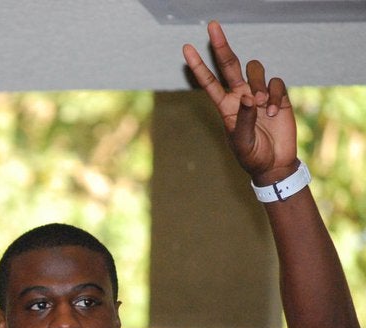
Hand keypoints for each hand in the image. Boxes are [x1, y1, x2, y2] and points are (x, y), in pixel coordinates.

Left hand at [183, 21, 297, 183]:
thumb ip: (243, 120)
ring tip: (263, 107)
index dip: (198, 65)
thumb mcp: (242, 142)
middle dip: (221, 45)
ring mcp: (259, 94)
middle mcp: (240, 96)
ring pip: (255, 70)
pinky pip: (276, 84)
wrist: (274, 165)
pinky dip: (276, 96)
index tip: (186, 48)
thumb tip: (249, 97)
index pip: (209, 82)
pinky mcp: (278, 96)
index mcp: (225, 106)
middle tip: (212, 25)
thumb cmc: (252, 156)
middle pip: (229, 64)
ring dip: (258, 85)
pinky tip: (275, 113)